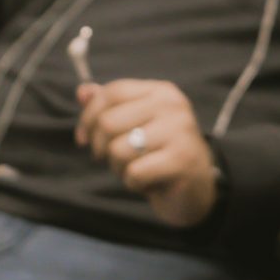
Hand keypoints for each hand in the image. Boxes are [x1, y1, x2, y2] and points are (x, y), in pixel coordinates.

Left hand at [77, 80, 217, 227]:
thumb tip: (82, 92)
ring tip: (136, 169)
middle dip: (102, 147)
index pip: (111, 93)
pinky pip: (134, 172)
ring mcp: (180, 132)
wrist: (196, 188)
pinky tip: (149, 182)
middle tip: (115, 159)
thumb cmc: (159, 154)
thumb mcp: (133, 125)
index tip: (83, 139)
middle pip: (108, 122)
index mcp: (161, 91)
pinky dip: (134, 183)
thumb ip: (108, 106)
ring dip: (119, 167)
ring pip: (118, 150)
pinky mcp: (182, 160)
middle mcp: (173, 106)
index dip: (88, 117)